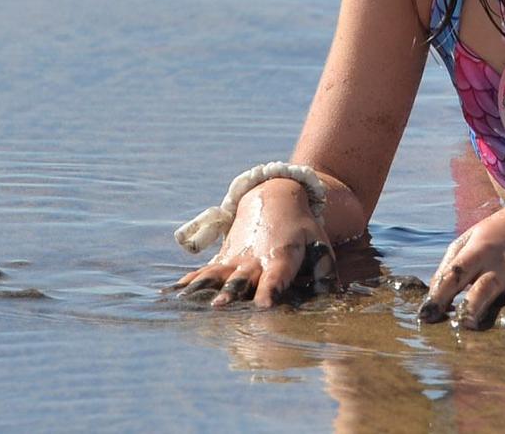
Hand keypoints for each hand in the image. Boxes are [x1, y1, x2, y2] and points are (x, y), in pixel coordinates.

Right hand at [171, 179, 334, 307]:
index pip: (276, 277)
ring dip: (203, 288)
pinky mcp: (224, 258)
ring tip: (187, 302)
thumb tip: (333, 297)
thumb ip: (324, 271)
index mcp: (281, 256)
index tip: (264, 307)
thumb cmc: (304, 228)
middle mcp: (254, 258)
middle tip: (218, 308)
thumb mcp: (321, 245)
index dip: (270, 291)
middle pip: (241, 278)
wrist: (276, 196)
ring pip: (217, 274)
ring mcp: (236, 258)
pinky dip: (188, 281)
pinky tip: (171, 294)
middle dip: (230, 294)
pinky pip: (204, 270)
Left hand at [418, 197, 504, 329]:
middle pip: (484, 288)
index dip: (438, 295)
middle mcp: (500, 265)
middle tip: (463, 325)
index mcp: (478, 252)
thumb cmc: (498, 236)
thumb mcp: (471, 240)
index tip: (425, 316)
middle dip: (474, 306)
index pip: (454, 275)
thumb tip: (431, 295)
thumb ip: (450, 265)